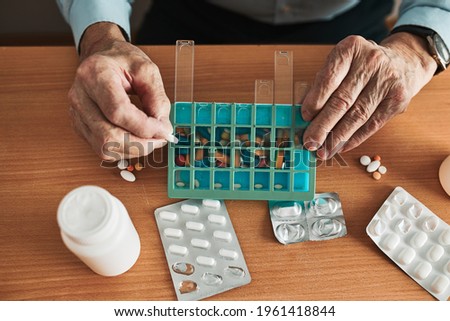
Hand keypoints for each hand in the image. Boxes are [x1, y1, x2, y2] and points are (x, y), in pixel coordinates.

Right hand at [68, 23, 172, 159]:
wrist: (101, 56)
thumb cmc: (122, 60)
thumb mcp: (147, 70)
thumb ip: (158, 98)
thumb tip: (162, 127)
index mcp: (95, 74)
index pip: (118, 111)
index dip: (144, 127)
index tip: (164, 130)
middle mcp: (80, 95)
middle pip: (108, 135)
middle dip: (141, 144)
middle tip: (160, 138)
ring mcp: (77, 113)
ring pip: (104, 147)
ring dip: (133, 150)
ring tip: (151, 139)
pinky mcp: (80, 126)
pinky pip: (101, 149)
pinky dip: (123, 150)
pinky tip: (136, 140)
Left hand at [301, 33, 437, 159]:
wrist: (404, 61)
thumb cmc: (362, 65)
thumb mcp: (341, 64)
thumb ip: (322, 84)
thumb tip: (304, 112)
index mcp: (351, 49)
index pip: (329, 78)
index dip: (315, 101)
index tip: (304, 117)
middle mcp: (371, 62)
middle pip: (342, 100)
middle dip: (322, 126)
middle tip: (309, 142)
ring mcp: (387, 81)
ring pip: (357, 115)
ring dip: (337, 137)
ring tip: (323, 151)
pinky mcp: (398, 100)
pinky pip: (372, 124)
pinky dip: (354, 138)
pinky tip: (341, 147)